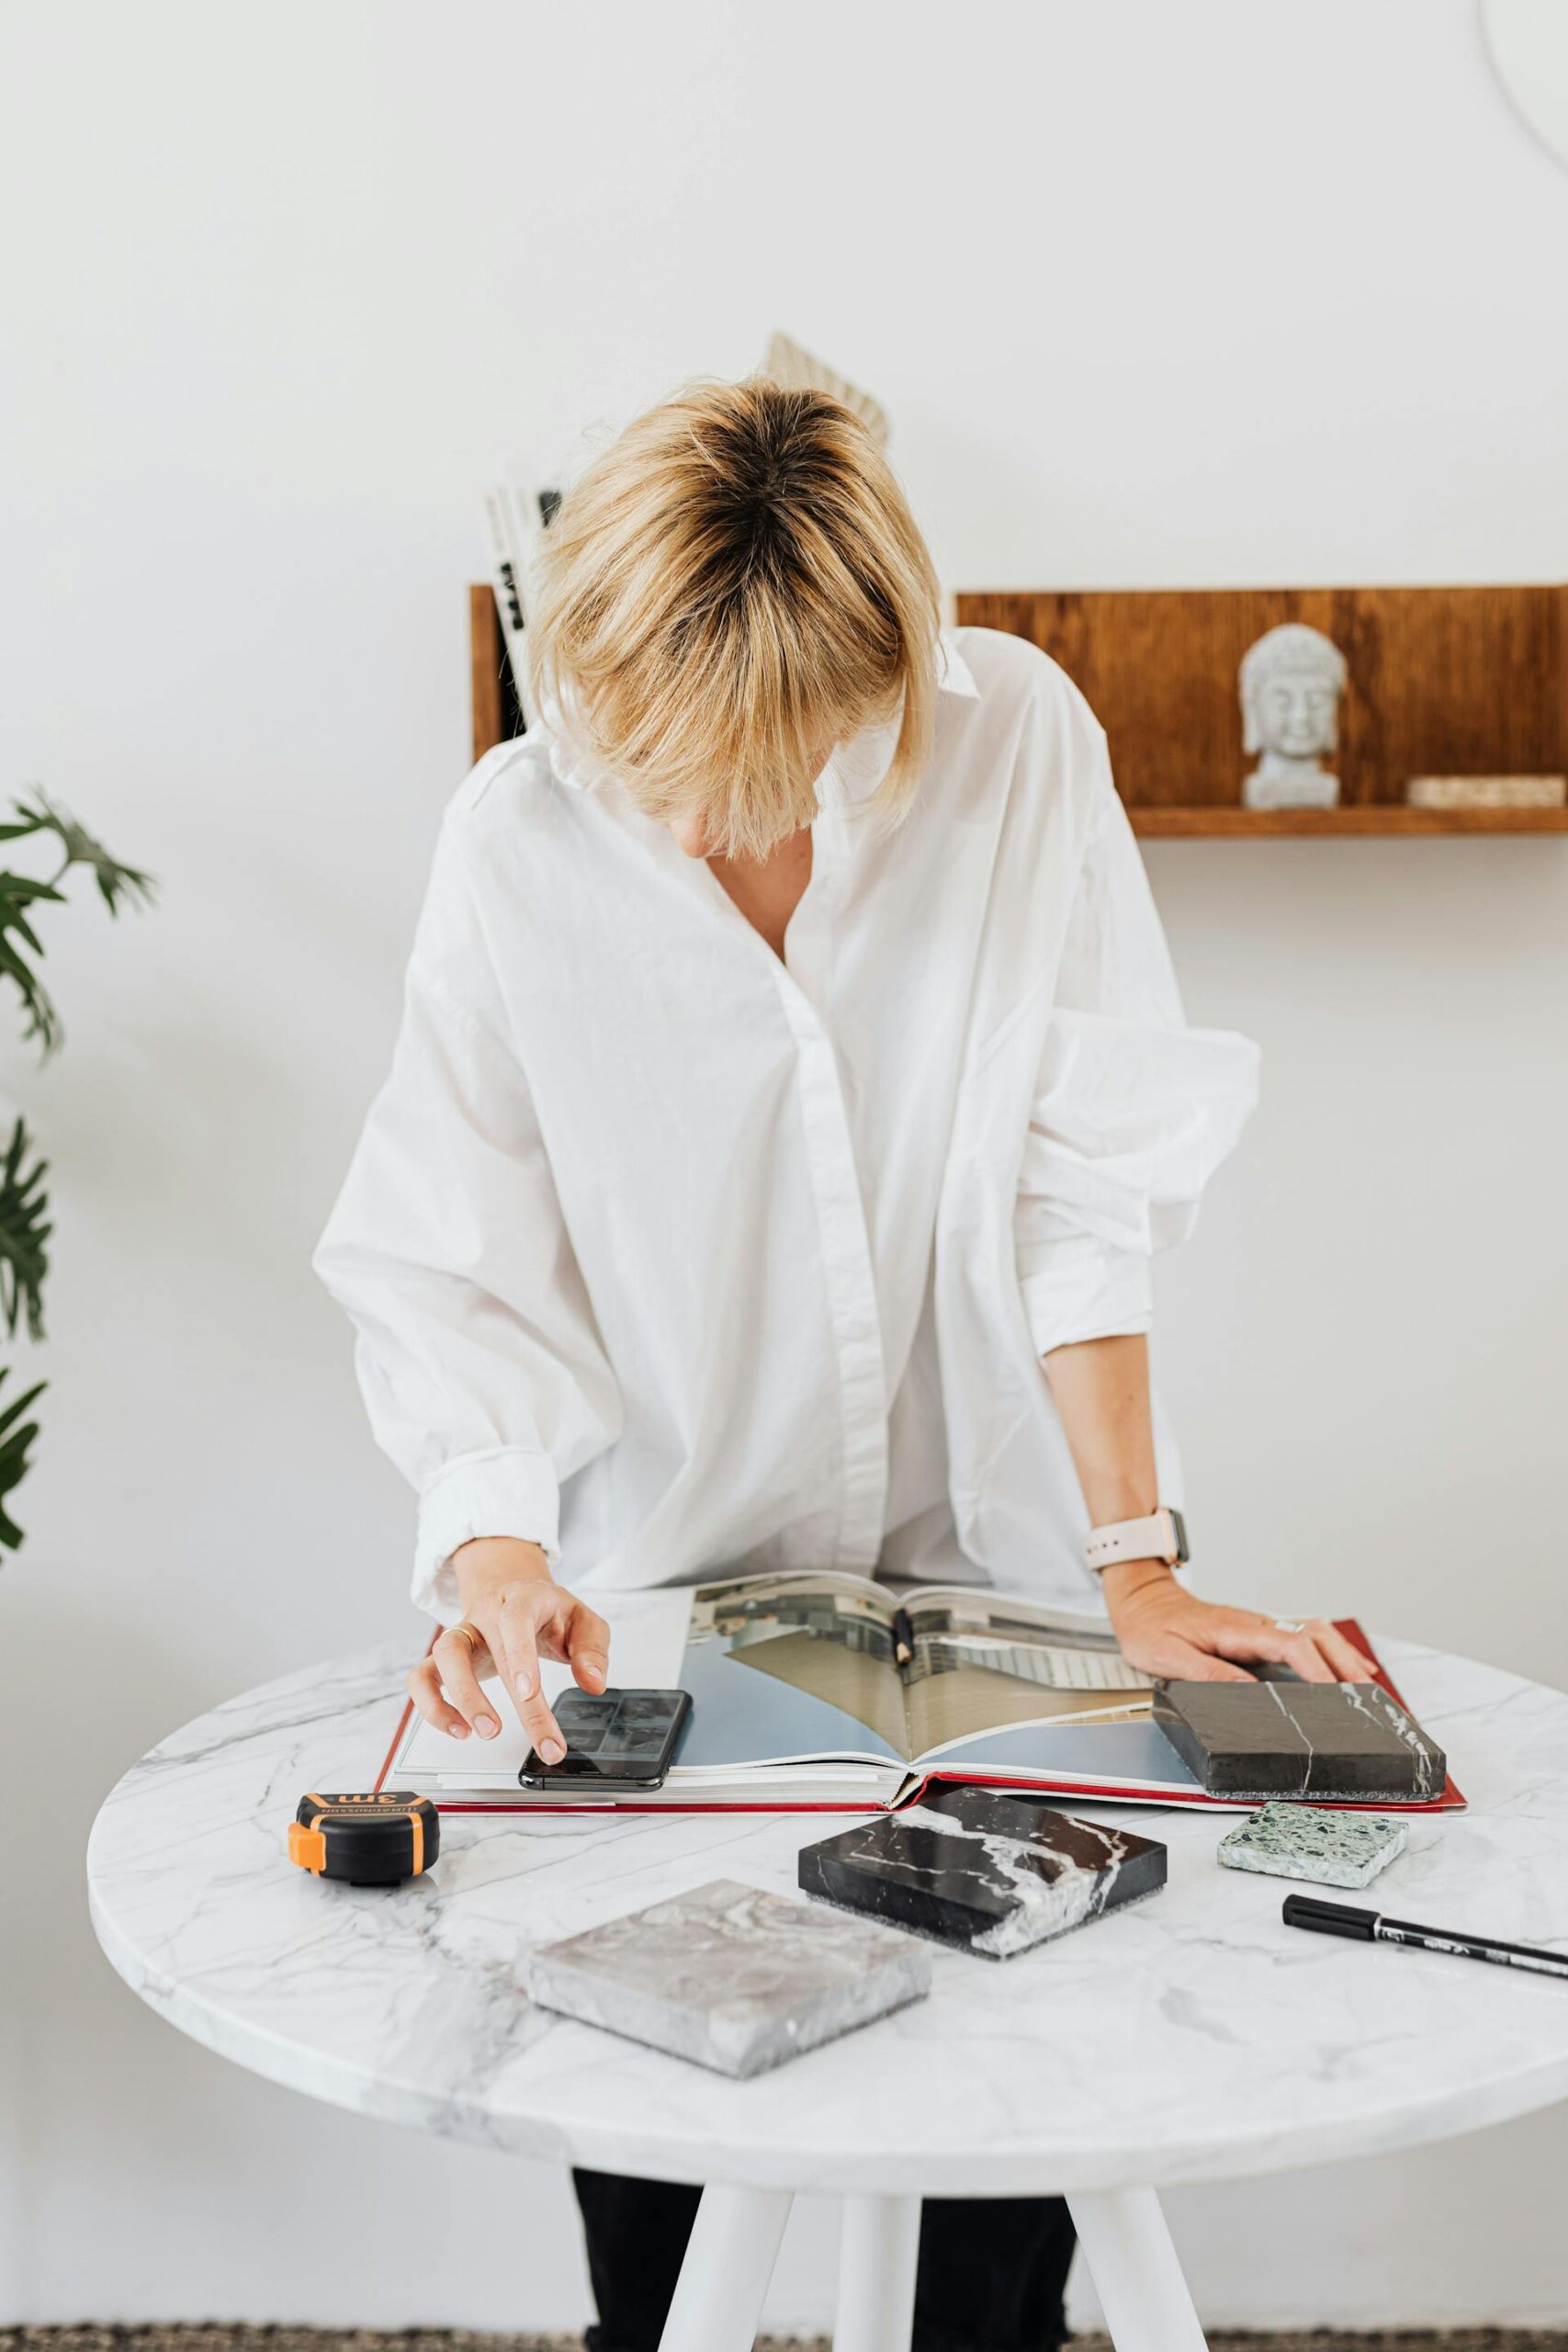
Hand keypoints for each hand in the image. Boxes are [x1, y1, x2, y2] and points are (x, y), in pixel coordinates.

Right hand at [407, 1536, 609, 1760]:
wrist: (512, 1593)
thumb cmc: (548, 1612)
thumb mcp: (583, 1622)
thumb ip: (593, 1650)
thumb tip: (594, 1683)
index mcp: (523, 1598)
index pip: (516, 1618)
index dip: (520, 1656)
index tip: (530, 1693)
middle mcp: (487, 1611)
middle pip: (493, 1651)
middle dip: (517, 1704)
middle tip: (541, 1741)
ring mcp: (462, 1632)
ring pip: (444, 1654)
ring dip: (462, 1698)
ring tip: (485, 1733)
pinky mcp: (444, 1656)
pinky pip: (421, 1677)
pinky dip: (431, 1706)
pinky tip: (458, 1730)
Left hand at [1103, 1560, 1376, 1683]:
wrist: (1142, 1601)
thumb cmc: (1150, 1629)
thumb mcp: (1167, 1657)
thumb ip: (1208, 1673)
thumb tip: (1249, 1692)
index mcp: (1235, 1629)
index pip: (1288, 1645)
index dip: (1315, 1669)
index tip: (1335, 1693)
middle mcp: (1254, 1624)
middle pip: (1312, 1634)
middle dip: (1343, 1662)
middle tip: (1368, 1693)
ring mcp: (1259, 1626)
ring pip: (1313, 1632)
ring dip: (1342, 1656)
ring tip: (1368, 1685)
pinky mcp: (1259, 1632)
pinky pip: (1304, 1637)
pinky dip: (1331, 1651)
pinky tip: (1349, 1667)